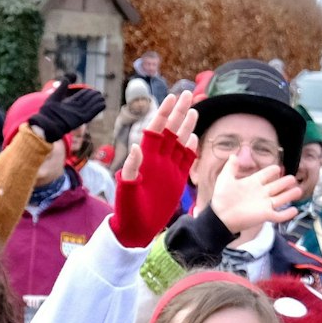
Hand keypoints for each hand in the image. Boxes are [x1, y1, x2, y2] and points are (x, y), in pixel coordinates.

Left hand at [29, 82, 105, 144]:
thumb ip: (64, 84)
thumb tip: (73, 75)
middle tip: (99, 92)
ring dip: (96, 102)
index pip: (79, 97)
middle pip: (85, 101)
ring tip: (102, 97)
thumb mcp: (56, 94)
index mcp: (67, 104)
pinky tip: (102, 104)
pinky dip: (96, 109)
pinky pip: (90, 114)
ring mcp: (77, 115)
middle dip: (92, 97)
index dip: (85, 93)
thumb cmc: (49, 110)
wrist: (46, 123)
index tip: (92, 89)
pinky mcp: (79, 120)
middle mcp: (73, 110)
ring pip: (89, 107)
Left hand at [110, 92, 197, 248]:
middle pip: (171, 130)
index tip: (172, 98)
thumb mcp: (126, 188)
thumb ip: (132, 167)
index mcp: (145, 157)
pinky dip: (190, 149)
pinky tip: (194, 137)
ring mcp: (168, 168)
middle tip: (189, 94)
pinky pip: (185, 160)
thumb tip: (136, 145)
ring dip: (187, 126)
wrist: (136, 228)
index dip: (164, 113)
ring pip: (180, 142)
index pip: (156, 129)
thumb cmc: (127, 209)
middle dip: (179, 112)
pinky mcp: (177, 180)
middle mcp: (157, 159)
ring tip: (194, 110)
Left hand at [211, 161, 300, 232]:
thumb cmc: (222, 198)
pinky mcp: (265, 215)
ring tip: (298, 190)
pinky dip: (287, 214)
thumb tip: (233, 155)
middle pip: (276, 186)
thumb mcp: (225, 178)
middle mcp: (260, 193)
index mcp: (252, 183)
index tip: (278, 168)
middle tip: (293, 178)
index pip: (265, 175)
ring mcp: (264, 205)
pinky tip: (294, 210)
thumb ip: (231, 167)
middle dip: (285, 182)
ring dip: (289, 195)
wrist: (220, 216)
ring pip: (280, 199)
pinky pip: (279, 215)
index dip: (272, 171)